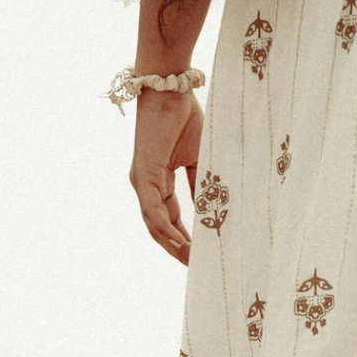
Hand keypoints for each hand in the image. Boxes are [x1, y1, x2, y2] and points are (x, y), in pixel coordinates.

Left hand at [130, 84, 203, 262]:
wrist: (169, 88)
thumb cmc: (185, 116)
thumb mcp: (200, 158)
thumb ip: (202, 185)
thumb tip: (213, 210)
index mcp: (158, 180)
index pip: (170, 218)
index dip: (184, 239)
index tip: (200, 256)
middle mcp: (146, 184)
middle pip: (160, 228)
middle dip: (178, 250)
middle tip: (197, 269)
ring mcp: (143, 181)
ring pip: (155, 225)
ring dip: (172, 246)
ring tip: (192, 263)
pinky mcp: (144, 175)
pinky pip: (153, 211)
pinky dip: (166, 230)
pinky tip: (181, 244)